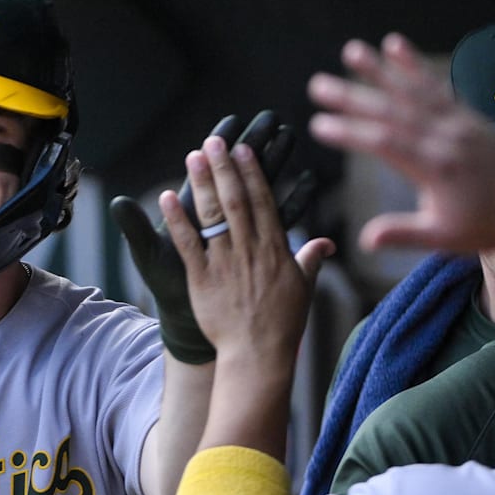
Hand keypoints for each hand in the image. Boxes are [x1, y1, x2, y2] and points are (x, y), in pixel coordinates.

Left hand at [111, 111, 315, 363]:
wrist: (257, 355)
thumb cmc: (282, 325)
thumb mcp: (303, 288)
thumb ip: (311, 260)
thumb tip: (326, 243)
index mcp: (275, 249)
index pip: (262, 201)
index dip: (252, 172)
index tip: (243, 148)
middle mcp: (250, 250)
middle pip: (236, 200)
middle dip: (225, 167)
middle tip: (215, 139)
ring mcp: (225, 263)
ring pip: (213, 216)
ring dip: (202, 183)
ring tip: (194, 156)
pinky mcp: (202, 279)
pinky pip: (188, 244)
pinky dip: (177, 220)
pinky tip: (167, 197)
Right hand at [307, 33, 494, 251]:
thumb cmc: (482, 225)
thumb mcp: (443, 238)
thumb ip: (404, 233)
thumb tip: (365, 240)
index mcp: (437, 167)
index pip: (387, 144)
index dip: (351, 133)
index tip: (320, 125)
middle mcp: (446, 137)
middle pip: (393, 111)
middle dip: (353, 97)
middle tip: (318, 85)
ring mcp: (457, 122)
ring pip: (413, 91)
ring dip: (380, 70)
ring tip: (351, 50)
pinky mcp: (464, 113)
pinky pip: (436, 85)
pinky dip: (414, 65)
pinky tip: (394, 44)